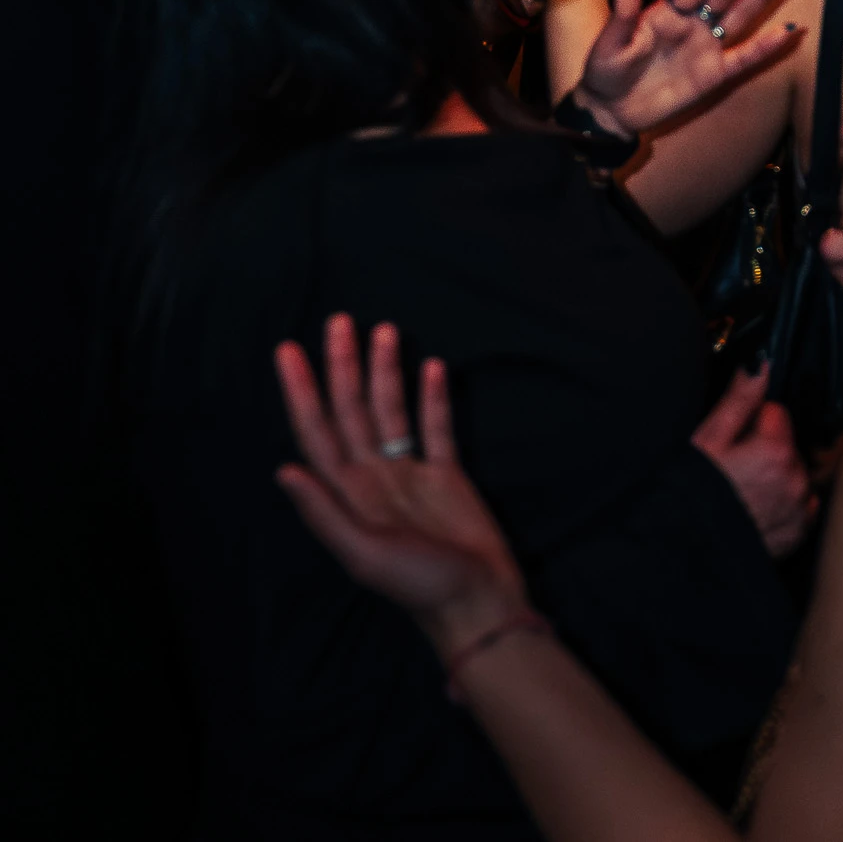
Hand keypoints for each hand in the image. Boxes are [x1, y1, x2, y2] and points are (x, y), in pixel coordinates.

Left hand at [274, 313, 532, 659]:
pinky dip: (432, 396)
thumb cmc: (418, 585)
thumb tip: (285, 470)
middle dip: (342, 366)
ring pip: (391, 410)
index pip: (317, 432)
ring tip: (383, 329)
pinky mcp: (447, 476)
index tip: (288, 352)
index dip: (301, 392)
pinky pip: (436, 427)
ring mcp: (410, 475)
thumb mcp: (363, 555)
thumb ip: (324, 513)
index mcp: (348, 496)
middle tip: (338, 321)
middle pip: (352, 410)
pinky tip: (431, 366)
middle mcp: (373, 478)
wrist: (477, 601)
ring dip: (385, 371)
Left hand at [571, 0, 803, 137]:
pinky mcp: (714, 75)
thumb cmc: (605, 72)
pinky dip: (766, 46)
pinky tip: (788, 30)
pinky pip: (744, 57)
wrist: (611, 111)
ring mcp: (706, 47)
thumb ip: (623, 12)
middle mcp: (692, 23)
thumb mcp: (610, 43)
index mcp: (668, 11)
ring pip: (741, 15)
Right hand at [692, 364, 816, 555]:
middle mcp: (796, 480)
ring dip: (777, 476)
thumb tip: (760, 364)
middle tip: (734, 469)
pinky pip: (801, 506)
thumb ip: (740, 400)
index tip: (734, 440)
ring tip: (742, 493)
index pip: (775, 411)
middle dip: (766, 449)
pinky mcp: (798, 535)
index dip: (751, 422)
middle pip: (787, 443)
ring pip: (794, 474)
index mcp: (776, 451)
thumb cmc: (692, 497)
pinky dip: (786, 504)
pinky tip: (757, 511)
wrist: (686, 554)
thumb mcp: (708, 442)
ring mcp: (800, 510)